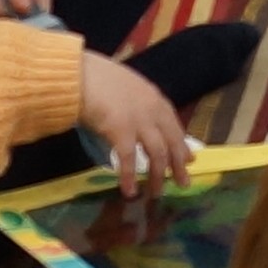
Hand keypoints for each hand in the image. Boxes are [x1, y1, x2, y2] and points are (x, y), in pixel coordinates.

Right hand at [77, 53, 194, 192]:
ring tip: (157, 193)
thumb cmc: (96, 78)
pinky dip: (129, 176)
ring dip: (157, 175)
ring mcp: (139, 119)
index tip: (189, 159)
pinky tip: (129, 191)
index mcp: (154, 98)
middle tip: (183, 183)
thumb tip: (138, 125)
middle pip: (172, 141)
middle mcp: (153, 109)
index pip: (174, 126)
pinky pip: (129, 158)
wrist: (79, 73)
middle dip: (178, 165)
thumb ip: (136, 106)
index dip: (182, 144)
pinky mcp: (121, 129)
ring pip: (157, 153)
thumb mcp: (126, 89)